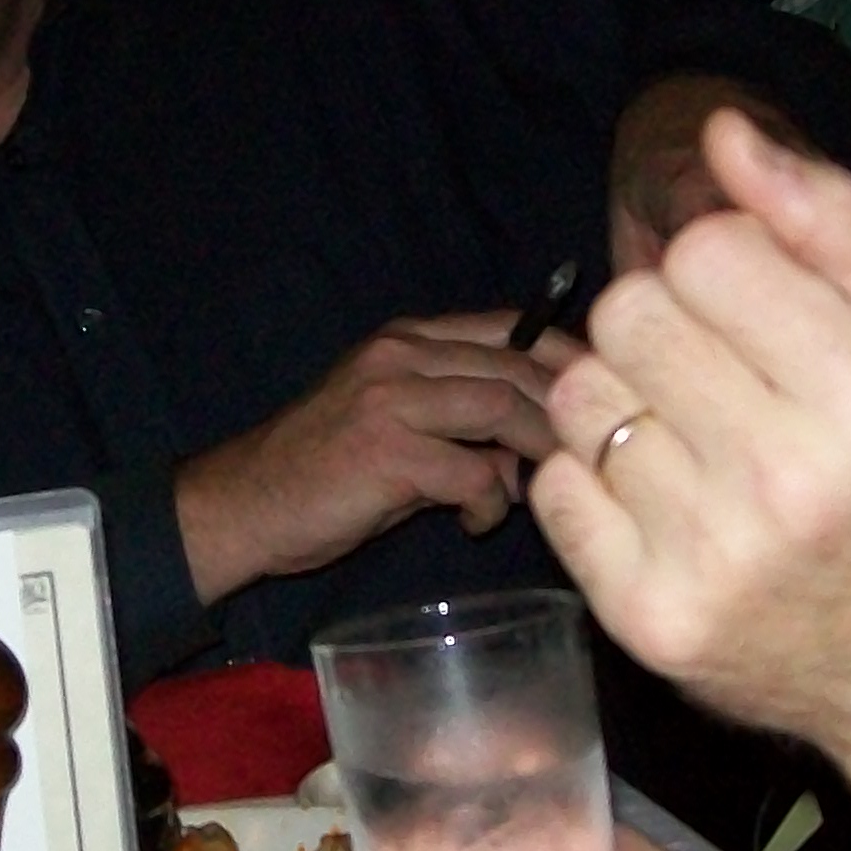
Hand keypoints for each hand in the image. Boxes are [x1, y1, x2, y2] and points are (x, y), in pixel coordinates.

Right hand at [173, 310, 577, 602]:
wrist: (245, 504)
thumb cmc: (324, 474)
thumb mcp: (396, 430)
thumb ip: (462, 428)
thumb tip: (528, 457)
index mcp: (406, 340)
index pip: (509, 328)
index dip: (565, 354)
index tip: (604, 391)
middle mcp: (401, 355)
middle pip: (518, 366)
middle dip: (565, 412)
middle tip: (589, 455)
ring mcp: (393, 398)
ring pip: (504, 409)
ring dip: (537, 453)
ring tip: (538, 488)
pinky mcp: (387, 450)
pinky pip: (473, 472)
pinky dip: (489, 502)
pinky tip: (475, 521)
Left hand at [535, 112, 850, 762]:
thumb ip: (833, 226)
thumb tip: (722, 133)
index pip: (707, 253)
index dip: (723, 265)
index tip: (762, 311)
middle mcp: (788, 483)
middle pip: (629, 315)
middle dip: (667, 323)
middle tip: (725, 374)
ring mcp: (710, 561)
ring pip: (582, 398)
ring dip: (628, 399)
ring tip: (699, 439)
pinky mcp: (649, 621)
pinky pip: (556, 489)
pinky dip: (597, 480)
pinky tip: (668, 502)